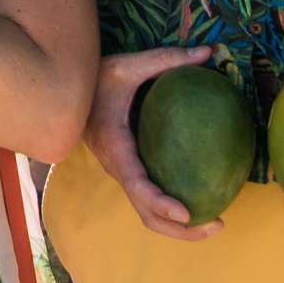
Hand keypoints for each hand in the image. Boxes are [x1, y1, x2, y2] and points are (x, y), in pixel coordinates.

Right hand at [80, 44, 220, 240]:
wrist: (64, 92)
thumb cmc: (95, 79)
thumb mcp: (127, 66)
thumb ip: (165, 60)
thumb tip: (208, 53)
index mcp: (115, 148)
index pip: (137, 184)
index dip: (160, 202)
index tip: (187, 213)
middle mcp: (117, 169)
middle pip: (146, 214)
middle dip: (181, 230)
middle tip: (218, 224)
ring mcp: (122, 174)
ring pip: (147, 213)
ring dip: (178, 228)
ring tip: (214, 222)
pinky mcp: (128, 172)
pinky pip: (149, 200)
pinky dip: (171, 210)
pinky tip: (200, 199)